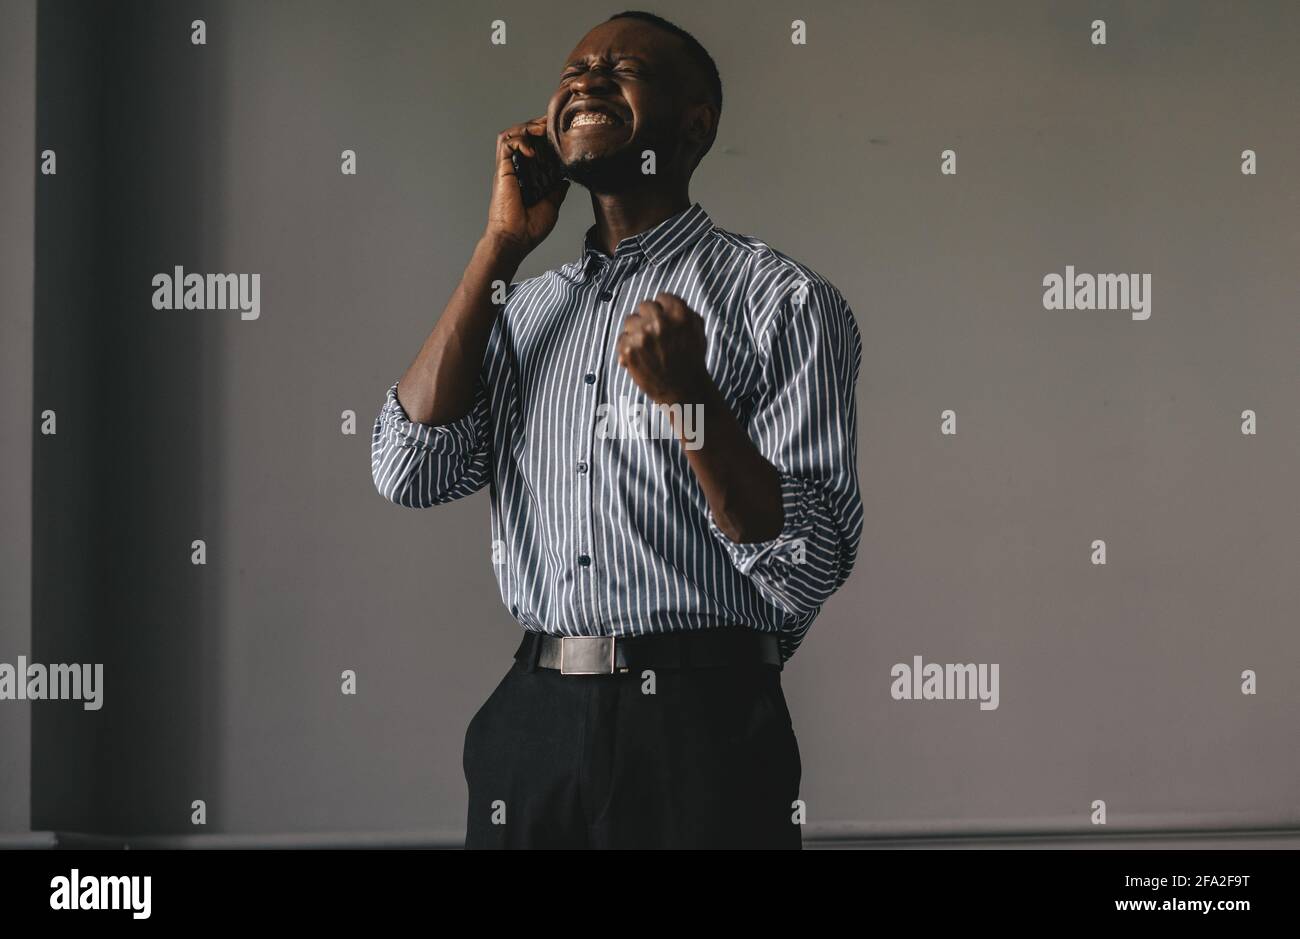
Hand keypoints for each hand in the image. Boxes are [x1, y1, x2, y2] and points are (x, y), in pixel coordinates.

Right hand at [485, 118, 569, 256]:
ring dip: (526, 127)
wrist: (515, 240)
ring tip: (541, 128)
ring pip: (510, 135)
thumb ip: (557, 189)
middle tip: (551, 121)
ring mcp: (506, 169)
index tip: (557, 130)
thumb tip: (566, 178)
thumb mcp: (551, 204)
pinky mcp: (502, 171)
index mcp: (525, 176)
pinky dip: (519, 141)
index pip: (532, 147)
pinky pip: (506, 144)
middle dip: (536, 125)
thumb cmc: (530, 228)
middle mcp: (514, 169)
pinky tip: (532, 149)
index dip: (542, 136)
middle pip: (521, 136)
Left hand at [616, 292, 710, 405]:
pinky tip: (638, 356)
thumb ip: (685, 313)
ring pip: (630, 321)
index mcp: (679, 314)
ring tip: (645, 347)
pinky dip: (627, 348)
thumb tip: (668, 304)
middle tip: (653, 334)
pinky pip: (622, 339)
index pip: (662, 297)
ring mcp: (643, 335)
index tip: (662, 320)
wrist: (683, 390)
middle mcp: (660, 322)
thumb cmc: (691, 360)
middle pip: (644, 306)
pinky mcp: (629, 350)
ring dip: (636, 331)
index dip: (662, 309)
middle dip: (648, 318)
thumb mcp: (698, 331)